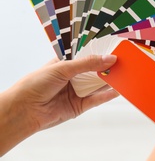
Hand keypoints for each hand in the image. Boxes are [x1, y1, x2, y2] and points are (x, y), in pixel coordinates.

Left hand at [0, 55, 117, 155]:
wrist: (23, 110)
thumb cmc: (35, 84)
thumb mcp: (63, 67)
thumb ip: (87, 64)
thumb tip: (109, 59)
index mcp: (67, 64)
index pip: (88, 56)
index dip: (101, 53)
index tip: (116, 50)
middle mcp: (73, 77)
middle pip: (95, 71)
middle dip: (108, 67)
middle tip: (124, 62)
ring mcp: (77, 92)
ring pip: (98, 85)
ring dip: (110, 81)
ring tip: (125, 74)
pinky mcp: (79, 106)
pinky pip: (96, 100)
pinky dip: (107, 95)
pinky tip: (117, 90)